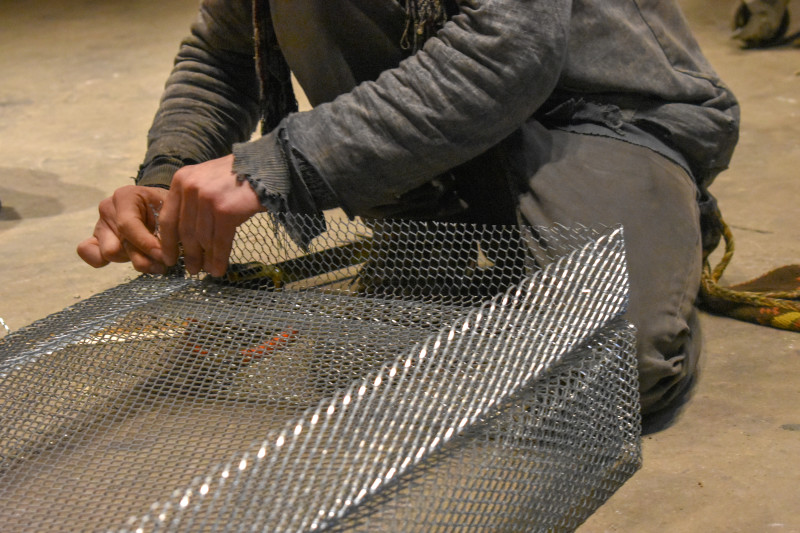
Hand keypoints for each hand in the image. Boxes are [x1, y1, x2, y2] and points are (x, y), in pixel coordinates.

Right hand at [78, 185, 168, 273]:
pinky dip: (103, 260)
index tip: (167, 258)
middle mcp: (109, 208)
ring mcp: (101, 224)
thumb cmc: (167, 208)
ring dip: (133, 260)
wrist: (160, 205)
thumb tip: (165, 255)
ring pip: (110, 253)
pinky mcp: (96, 239)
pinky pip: (88, 252)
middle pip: (116, 246)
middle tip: (164, 262)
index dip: (147, 245)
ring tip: (152, 257)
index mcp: (126, 196)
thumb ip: (168, 230)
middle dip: (143, 259)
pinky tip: (127, 259)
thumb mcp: (172, 213)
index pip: (128, 225)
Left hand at [159, 154, 263, 276]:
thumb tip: (187, 234)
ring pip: (202, 239)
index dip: (168, 242)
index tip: (169, 258)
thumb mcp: (206, 179)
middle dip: (188, 254)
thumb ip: (193, 200)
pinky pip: (220, 241)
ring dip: (205, 259)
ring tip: (208, 271)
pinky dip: (219, 259)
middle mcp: (190, 188)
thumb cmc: (239, 174)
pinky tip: (220, 270)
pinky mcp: (225, 211)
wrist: (266, 166)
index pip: (168, 217)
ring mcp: (207, 199)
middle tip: (191, 270)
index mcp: (181, 180)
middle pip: (185, 231)